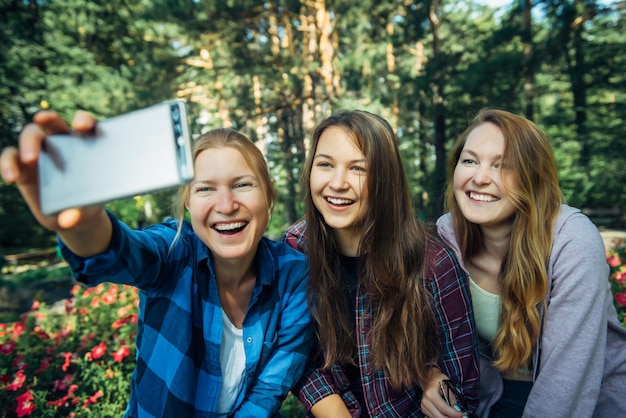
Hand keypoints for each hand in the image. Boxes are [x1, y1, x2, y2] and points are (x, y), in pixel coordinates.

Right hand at [1, 110, 111, 255]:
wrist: (72, 217)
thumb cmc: (86, 206)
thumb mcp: (86, 212)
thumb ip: (79, 214)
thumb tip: (69, 220)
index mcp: (85, 146)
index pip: (86, 124)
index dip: (84, 120)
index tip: (82, 126)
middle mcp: (62, 143)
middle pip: (54, 122)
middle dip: (49, 120)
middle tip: (46, 123)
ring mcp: (41, 152)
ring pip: (30, 134)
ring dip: (28, 143)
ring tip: (30, 160)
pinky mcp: (22, 165)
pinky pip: (10, 156)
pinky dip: (7, 163)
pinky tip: (11, 178)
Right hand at [421, 369, 467, 417]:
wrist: (428, 378)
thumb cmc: (438, 379)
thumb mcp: (448, 384)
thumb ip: (452, 398)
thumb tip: (458, 409)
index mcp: (431, 394)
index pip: (444, 408)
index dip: (455, 414)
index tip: (463, 415)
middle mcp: (425, 402)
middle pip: (440, 417)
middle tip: (461, 417)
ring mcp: (424, 406)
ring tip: (456, 415)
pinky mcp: (425, 409)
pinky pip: (435, 417)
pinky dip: (443, 417)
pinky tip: (449, 414)